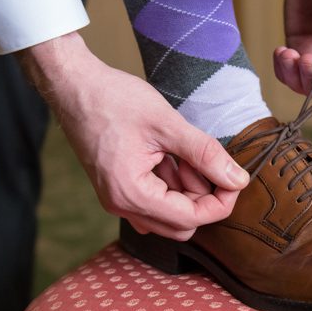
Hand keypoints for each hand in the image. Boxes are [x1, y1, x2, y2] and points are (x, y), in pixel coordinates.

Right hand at [17, 32, 249, 240]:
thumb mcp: (167, 124)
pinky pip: (154, 202)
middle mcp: (121, 205)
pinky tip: (169, 156)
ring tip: (181, 151)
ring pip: (169, 215)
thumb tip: (238, 179)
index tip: (235, 178)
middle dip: (203, 196)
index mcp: (131, 194)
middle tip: (204, 159)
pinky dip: (170, 185)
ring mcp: (117, 199)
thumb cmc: (112, 99)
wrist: (73, 86)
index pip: (191, 218)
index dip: (221, 201)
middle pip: (182, 224)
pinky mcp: (118, 189)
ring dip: (186, 189)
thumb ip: (205, 154)